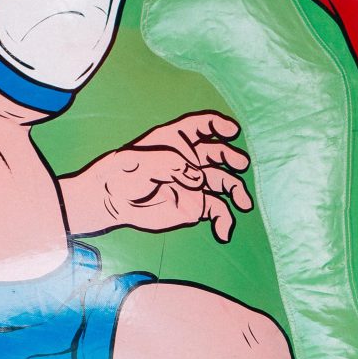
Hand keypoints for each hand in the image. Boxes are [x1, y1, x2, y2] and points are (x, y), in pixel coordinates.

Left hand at [70, 112, 251, 240]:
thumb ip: (171, 165)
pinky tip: (223, 233)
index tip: (231, 131)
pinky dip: (224, 221)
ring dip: (237, 191)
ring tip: (244, 204)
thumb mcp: (141, 162)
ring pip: (224, 182)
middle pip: (218, 154)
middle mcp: (191, 161)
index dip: (218, 125)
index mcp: (177, 141)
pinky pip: (218, 211)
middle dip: (232, 158)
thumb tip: (199, 179)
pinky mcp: (196, 206)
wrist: (113, 203)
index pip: (202, 126)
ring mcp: (196, 184)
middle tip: (240, 165)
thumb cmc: (121, 174)